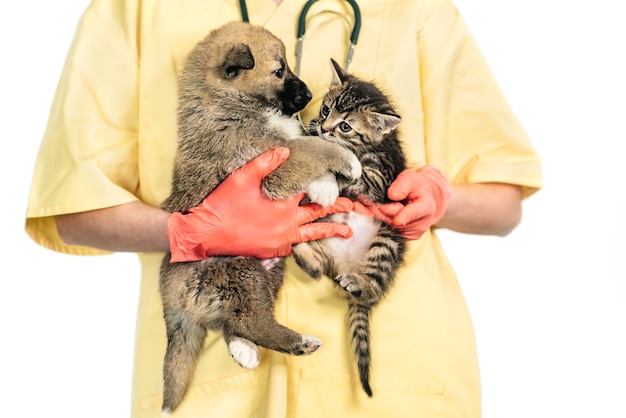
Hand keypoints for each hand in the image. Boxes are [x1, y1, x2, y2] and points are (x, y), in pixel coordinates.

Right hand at [167, 147, 353, 261]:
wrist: (206, 235)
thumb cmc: (222, 205)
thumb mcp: (241, 177)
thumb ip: (265, 163)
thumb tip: (287, 150)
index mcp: (282, 201)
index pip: (311, 189)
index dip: (326, 182)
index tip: (341, 179)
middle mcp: (287, 221)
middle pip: (319, 212)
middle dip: (338, 207)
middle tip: (354, 206)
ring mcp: (282, 238)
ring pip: (314, 233)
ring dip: (332, 230)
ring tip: (348, 231)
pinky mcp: (274, 251)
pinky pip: (296, 246)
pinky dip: (307, 242)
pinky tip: (314, 240)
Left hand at [354, 165, 450, 239]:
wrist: (419, 198)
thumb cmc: (414, 186)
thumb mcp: (410, 178)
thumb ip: (402, 185)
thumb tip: (392, 195)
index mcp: (426, 207)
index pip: (415, 213)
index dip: (405, 216)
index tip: (397, 219)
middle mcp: (420, 224)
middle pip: (395, 221)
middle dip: (378, 211)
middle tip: (360, 203)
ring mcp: (410, 233)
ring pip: (387, 227)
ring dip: (371, 217)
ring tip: (357, 207)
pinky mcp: (401, 238)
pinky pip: (385, 231)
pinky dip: (373, 222)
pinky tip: (362, 213)